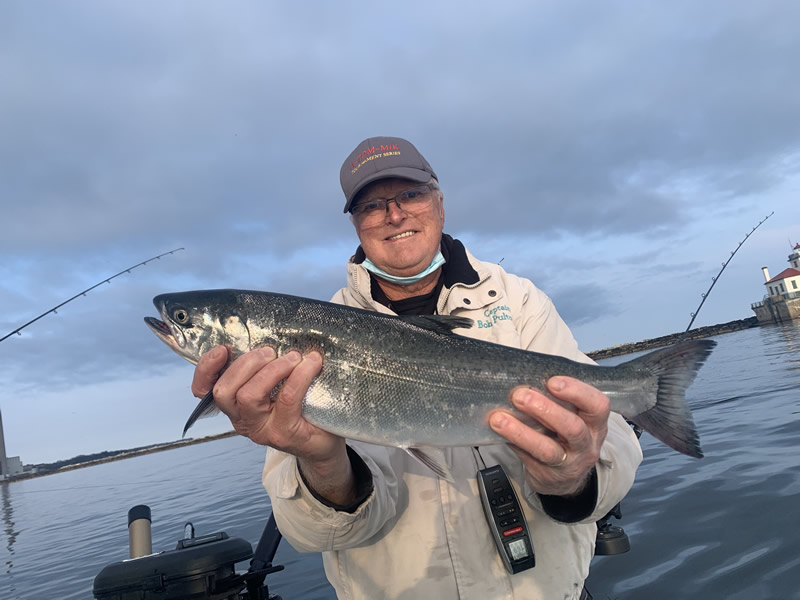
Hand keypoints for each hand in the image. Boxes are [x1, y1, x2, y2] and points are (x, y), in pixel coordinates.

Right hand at [191, 346, 342, 463]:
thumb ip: (265, 366)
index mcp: (234, 404)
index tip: (222, 349)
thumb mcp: (276, 384)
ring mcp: (261, 429)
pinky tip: (311, 364)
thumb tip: (270, 332)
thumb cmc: (300, 406)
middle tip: (270, 351)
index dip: (206, 369)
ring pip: (249, 396)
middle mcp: (242, 419)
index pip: (205, 390)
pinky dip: (299, 375)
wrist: (323, 441)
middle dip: (246, 363)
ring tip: (293, 357)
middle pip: (224, 391)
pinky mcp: (284, 433)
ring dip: (272, 369)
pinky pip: (286, 398)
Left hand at [488, 376, 609, 495]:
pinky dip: (512, 442)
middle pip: (573, 428)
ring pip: (547, 449)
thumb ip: (558, 400)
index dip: (576, 391)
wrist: (565, 478)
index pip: (598, 406)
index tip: (552, 382)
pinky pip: (528, 458)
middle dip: (545, 409)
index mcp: (595, 423)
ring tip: (499, 419)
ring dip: (521, 432)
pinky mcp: (548, 475)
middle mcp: (587, 444)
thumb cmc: (566, 435)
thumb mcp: (573, 417)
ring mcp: (568, 463)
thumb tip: (525, 378)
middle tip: (520, 396)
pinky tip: (498, 431)